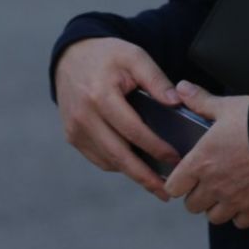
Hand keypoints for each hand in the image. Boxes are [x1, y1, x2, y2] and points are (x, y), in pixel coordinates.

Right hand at [54, 37, 181, 202]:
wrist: (73, 56)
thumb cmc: (109, 56)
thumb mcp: (135, 57)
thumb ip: (156, 79)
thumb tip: (177, 103)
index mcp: (100, 95)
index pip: (132, 130)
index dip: (154, 147)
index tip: (175, 159)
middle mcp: (84, 116)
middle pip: (118, 155)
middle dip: (144, 176)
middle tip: (166, 192)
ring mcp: (75, 129)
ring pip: (108, 160)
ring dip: (132, 174)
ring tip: (156, 184)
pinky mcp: (72, 136)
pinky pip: (98, 157)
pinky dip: (118, 164)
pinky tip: (137, 167)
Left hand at [164, 82, 248, 228]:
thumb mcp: (228, 106)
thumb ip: (201, 101)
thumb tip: (181, 88)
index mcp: (201, 161)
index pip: (173, 186)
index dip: (177, 180)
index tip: (185, 174)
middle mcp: (214, 185)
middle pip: (192, 205)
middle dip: (196, 195)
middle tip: (206, 181)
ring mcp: (234, 200)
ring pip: (214, 217)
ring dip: (216, 207)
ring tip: (224, 192)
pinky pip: (240, 222)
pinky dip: (240, 215)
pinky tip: (245, 200)